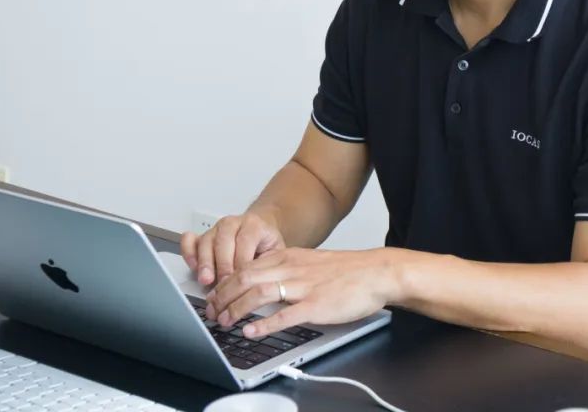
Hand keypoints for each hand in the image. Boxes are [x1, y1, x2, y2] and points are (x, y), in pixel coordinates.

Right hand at [179, 212, 285, 285]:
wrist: (261, 231)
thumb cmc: (266, 245)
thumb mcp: (276, 253)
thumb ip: (268, 264)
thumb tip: (262, 285)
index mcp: (253, 225)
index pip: (245, 241)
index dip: (241, 262)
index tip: (241, 280)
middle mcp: (233, 223)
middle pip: (223, 241)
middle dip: (222, 265)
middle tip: (223, 283)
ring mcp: (216, 228)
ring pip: (206, 241)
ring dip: (205, 263)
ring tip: (206, 280)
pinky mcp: (203, 235)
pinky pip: (190, 240)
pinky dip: (189, 252)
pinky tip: (193, 267)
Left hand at [205, 247, 400, 337]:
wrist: (376, 272)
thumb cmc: (346, 271)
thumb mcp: (309, 262)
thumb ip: (286, 269)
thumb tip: (262, 280)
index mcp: (288, 257)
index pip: (245, 266)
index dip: (224, 282)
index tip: (213, 295)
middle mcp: (292, 268)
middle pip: (245, 277)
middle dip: (222, 296)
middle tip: (211, 311)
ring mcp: (303, 287)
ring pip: (258, 293)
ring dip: (236, 308)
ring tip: (224, 321)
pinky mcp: (316, 305)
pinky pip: (284, 314)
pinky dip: (264, 324)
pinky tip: (252, 332)